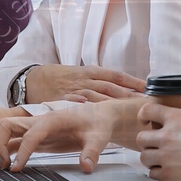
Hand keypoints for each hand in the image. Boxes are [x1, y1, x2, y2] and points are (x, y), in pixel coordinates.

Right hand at [0, 99, 136, 172]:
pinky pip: (14, 142)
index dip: (22, 152)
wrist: (100, 116)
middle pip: (7, 125)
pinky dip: (3, 151)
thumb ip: (92, 151)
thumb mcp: (99, 137)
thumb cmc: (98, 123)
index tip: (17, 168)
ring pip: (7, 132)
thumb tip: (87, 166)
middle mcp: (39, 121)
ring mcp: (35, 129)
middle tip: (4, 164)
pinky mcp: (37, 137)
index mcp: (52, 119)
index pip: (30, 134)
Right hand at [22, 64, 144, 104]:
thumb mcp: (81, 74)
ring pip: (95, 95)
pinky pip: (73, 101)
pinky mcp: (61, 99)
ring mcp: (73, 89)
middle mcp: (84, 79)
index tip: (147, 87)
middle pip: (110, 86)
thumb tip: (123, 88)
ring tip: (125, 109)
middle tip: (143, 101)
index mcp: (91, 71)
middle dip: (127, 94)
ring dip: (111, 102)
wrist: (34, 79)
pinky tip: (91, 109)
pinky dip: (82, 104)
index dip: (132, 81)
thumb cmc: (61, 78)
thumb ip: (99, 82)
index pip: (116, 75)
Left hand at [135, 103, 180, 180]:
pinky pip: (153, 174)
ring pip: (144, 157)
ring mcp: (166, 155)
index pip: (147, 110)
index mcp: (176, 118)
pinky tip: (165, 172)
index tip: (145, 121)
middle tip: (154, 145)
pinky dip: (157, 173)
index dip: (144, 116)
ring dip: (150, 159)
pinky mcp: (170, 174)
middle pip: (141, 137)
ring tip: (159, 160)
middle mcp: (167, 136)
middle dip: (147, 142)